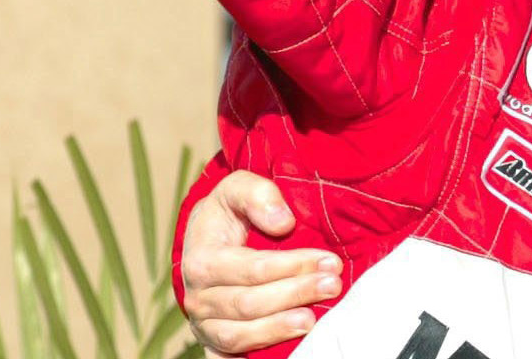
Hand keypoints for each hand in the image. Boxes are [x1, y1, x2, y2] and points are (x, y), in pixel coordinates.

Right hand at [180, 171, 339, 356]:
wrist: (206, 241)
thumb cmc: (229, 213)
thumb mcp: (238, 188)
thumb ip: (258, 195)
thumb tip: (283, 222)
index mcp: (202, 260)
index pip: (252, 268)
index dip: (293, 266)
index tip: (331, 261)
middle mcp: (198, 297)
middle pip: (248, 303)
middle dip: (295, 294)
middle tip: (333, 285)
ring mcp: (204, 324)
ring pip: (238, 336)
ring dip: (278, 330)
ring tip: (312, 321)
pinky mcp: (213, 343)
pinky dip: (252, 357)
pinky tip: (286, 351)